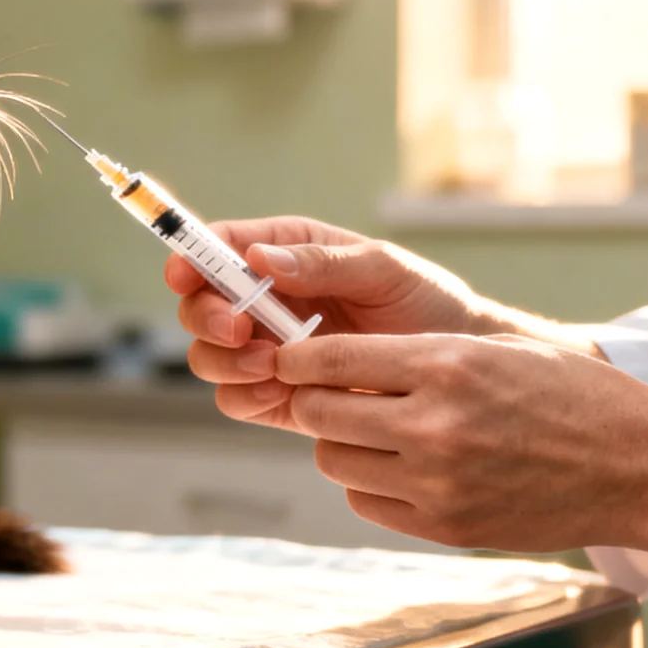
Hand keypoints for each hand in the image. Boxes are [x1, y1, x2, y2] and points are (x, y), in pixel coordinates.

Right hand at [165, 216, 594, 431]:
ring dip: (226, 362)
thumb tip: (259, 256)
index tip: (188, 275)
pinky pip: (235, 398)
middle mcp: (266, 300)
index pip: (216, 248)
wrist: (458, 374)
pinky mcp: (278, 396)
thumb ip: (322, 262)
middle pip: (200, 306)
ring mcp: (268, 350)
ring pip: (209, 357)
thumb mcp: (383, 269)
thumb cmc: (428, 305)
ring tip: (274, 367)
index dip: (190, 259)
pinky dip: (245, 396)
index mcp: (285, 253)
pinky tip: (280, 394)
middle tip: (243, 331)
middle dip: (208, 319)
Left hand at [276, 332, 647, 605]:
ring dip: (345, 444)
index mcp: (446, 365)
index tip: (294, 359)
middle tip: (333, 394)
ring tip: (379, 431)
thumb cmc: (573, 397)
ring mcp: (437, 483)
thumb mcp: (495, 350)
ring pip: (336, 461)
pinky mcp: (446, 527)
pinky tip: (403, 468)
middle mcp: (434, 424)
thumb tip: (333, 364)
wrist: (638, 466)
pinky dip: (372, 484)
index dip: (299, 357)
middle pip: (319, 413)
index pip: (328, 358)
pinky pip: (367, 503)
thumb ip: (415, 356)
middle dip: (317, 400)